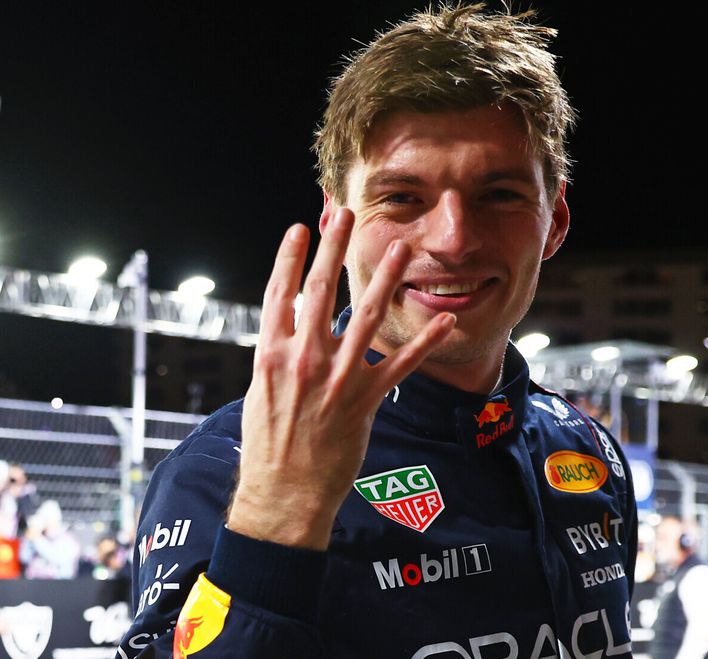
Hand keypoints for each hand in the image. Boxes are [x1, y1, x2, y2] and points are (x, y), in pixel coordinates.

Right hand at [226, 209, 454, 549]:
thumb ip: (279, 356)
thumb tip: (289, 328)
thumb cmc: (269, 444)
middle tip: (348, 215)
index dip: (290, 258)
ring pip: (366, 318)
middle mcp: (303, 359)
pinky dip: (426, 341)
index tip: (301, 228)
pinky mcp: (364, 400)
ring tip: (402, 249)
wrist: (284, 491)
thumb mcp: (261, 392)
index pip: (279, 294)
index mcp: (271, 354)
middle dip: (335, 250)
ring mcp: (336, 378)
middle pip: (320, 293)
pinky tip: (446, 319)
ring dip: (386, 279)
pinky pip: (400, 363)